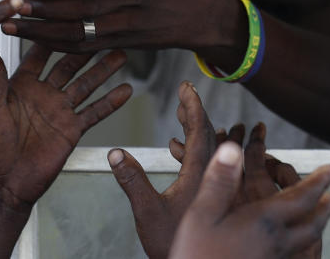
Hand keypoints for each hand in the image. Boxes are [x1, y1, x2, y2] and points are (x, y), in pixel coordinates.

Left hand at [0, 43, 131, 208]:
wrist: (4, 184)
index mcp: (20, 84)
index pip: (39, 54)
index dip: (51, 37)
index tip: (63, 17)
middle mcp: (44, 93)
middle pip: (68, 65)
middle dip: (85, 49)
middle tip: (101, 30)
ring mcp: (60, 111)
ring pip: (86, 84)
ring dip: (103, 70)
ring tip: (122, 54)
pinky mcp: (72, 130)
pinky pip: (95, 113)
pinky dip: (111, 102)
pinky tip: (127, 90)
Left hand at [4, 0, 239, 53]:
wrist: (201, 16)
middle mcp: (134, 1)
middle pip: (83, 9)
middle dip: (44, 8)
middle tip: (11, 3)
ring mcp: (128, 26)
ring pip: (80, 32)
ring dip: (43, 30)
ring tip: (11, 23)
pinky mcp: (124, 44)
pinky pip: (86, 47)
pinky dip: (58, 44)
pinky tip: (34, 39)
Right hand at [107, 81, 216, 258]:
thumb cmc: (173, 246)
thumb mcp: (146, 212)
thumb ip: (132, 181)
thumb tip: (115, 152)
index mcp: (198, 174)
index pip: (198, 129)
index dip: (192, 105)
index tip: (186, 86)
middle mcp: (211, 177)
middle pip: (207, 134)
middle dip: (194, 111)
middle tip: (185, 92)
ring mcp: (214, 187)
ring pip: (209, 148)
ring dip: (195, 128)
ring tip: (181, 113)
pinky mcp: (212, 198)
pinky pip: (207, 163)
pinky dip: (192, 149)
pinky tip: (175, 147)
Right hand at [169, 143, 329, 258]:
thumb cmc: (198, 257)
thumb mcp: (201, 215)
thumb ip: (220, 182)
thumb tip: (233, 149)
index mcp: (264, 222)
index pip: (302, 197)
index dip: (319, 181)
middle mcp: (277, 242)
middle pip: (312, 223)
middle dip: (324, 206)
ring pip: (307, 241)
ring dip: (317, 223)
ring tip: (321, 215)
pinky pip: (294, 253)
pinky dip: (303, 241)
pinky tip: (291, 243)